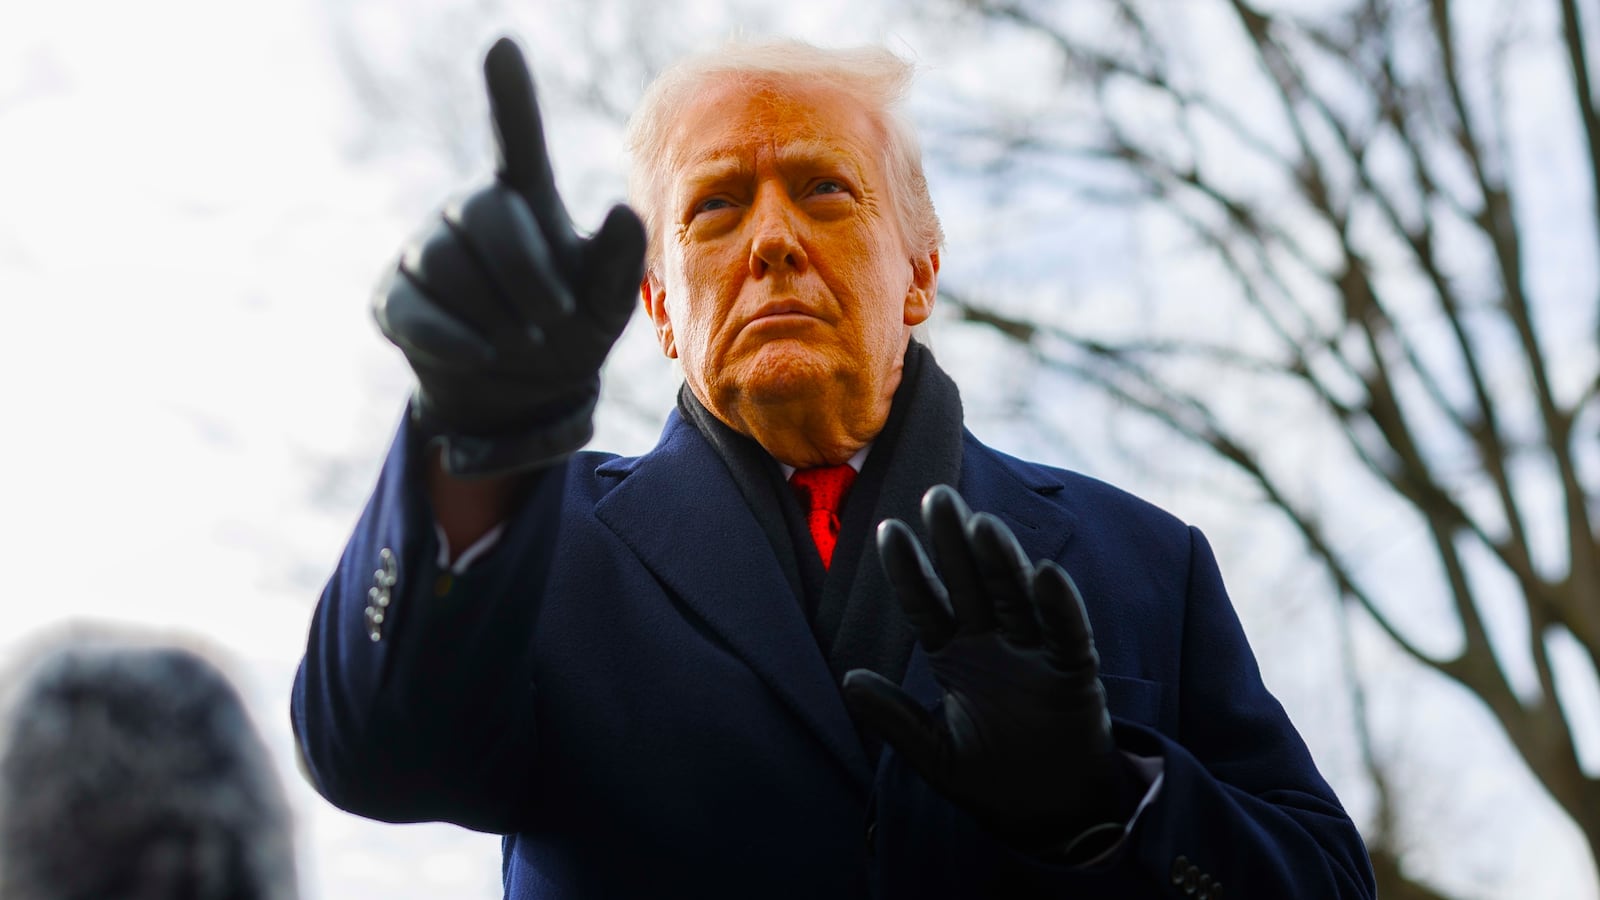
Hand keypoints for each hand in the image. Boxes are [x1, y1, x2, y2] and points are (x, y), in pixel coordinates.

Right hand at [373, 37, 645, 475]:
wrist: (521, 393)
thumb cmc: (571, 329)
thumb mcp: (605, 304)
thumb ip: (617, 263)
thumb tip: (623, 211)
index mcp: (526, 199)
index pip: (516, 140)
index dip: (510, 97)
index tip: (503, 46)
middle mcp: (469, 211)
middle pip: (486, 214)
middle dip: (527, 272)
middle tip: (556, 318)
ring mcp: (423, 251)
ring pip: (446, 265)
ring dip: (497, 313)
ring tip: (523, 340)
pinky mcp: (394, 297)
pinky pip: (414, 310)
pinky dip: (454, 338)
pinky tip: (483, 354)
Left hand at [842, 485, 1134, 850]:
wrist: (1049, 815)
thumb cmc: (991, 779)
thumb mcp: (933, 753)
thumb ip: (895, 719)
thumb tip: (846, 682)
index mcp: (955, 655)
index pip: (926, 603)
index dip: (908, 569)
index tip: (887, 529)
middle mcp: (992, 643)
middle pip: (971, 583)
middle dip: (953, 542)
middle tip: (936, 494)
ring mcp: (1034, 653)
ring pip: (1016, 596)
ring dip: (1000, 560)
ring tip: (981, 525)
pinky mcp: (1073, 671)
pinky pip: (1067, 632)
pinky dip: (1059, 605)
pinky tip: (1046, 574)